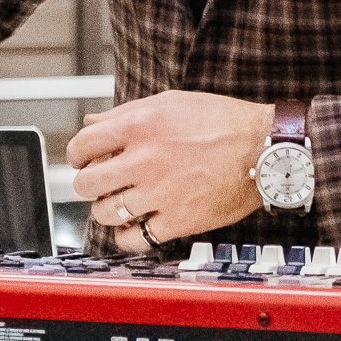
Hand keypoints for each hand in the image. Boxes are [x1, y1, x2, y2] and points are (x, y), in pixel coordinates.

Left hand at [66, 91, 274, 253]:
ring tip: (118, 205)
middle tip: (98, 184)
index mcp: (139, 126)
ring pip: (105, 213)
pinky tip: (134, 227)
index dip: (76, 154)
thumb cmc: (224, 122)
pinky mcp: (178, 220)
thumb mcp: (170, 102)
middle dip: (88, 184)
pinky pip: (134, 239)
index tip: (82, 160)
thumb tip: (93, 120)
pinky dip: (127, 237)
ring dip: (106, 210)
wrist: (265, 149)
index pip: (82, 143)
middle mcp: (144, 159)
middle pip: (86, 182)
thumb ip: (126, 112)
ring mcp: (160, 193)